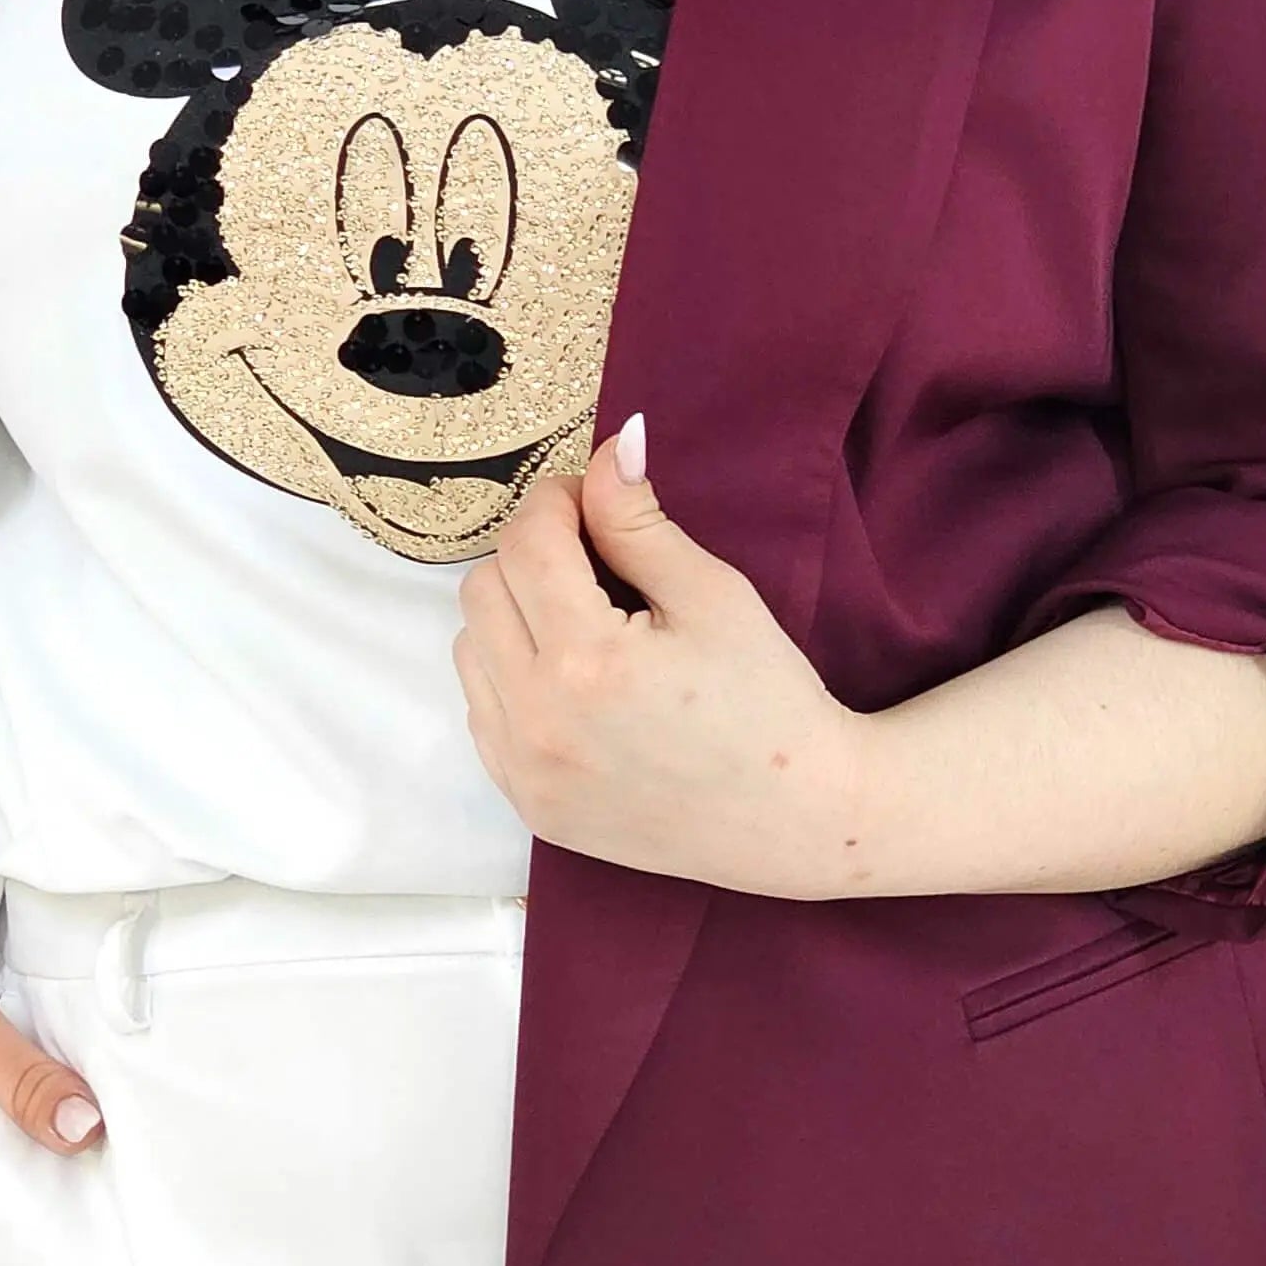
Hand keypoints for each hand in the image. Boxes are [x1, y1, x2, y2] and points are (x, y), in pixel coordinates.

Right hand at [0, 953, 101, 1242]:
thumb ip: (25, 1081)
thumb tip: (89, 1131)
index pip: (24, 1238)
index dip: (81, 1226)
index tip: (133, 1209)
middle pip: (10, 1240)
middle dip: (66, 1219)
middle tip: (127, 1195)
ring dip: (35, 1205)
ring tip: (97, 1183)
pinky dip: (3, 1194)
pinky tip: (40, 1169)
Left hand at [452, 412, 870, 895]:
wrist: (794, 820)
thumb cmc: (768, 702)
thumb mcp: (714, 595)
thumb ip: (640, 521)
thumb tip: (610, 446)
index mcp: (589, 661)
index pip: (527, 542)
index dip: (556, 502)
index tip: (589, 501)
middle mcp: (539, 719)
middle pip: (483, 588)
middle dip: (532, 555)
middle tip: (593, 559)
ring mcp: (524, 770)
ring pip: (470, 648)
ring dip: (514, 617)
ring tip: (584, 622)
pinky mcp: (526, 801)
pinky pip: (481, 710)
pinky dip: (512, 678)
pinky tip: (574, 680)